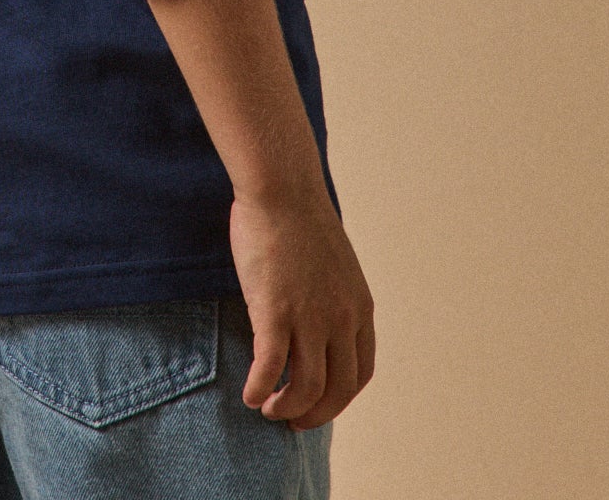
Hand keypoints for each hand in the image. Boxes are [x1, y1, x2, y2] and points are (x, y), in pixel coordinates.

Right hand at [228, 190, 374, 430]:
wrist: (282, 188)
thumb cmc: (299, 219)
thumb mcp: (334, 264)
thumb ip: (333, 296)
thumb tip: (317, 321)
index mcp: (360, 307)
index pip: (360, 373)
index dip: (339, 398)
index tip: (317, 403)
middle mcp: (342, 319)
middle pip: (337, 390)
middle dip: (314, 414)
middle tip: (290, 419)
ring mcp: (310, 317)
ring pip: (306, 388)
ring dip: (286, 408)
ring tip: (266, 407)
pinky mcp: (276, 311)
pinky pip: (270, 367)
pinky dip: (259, 388)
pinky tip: (248, 394)